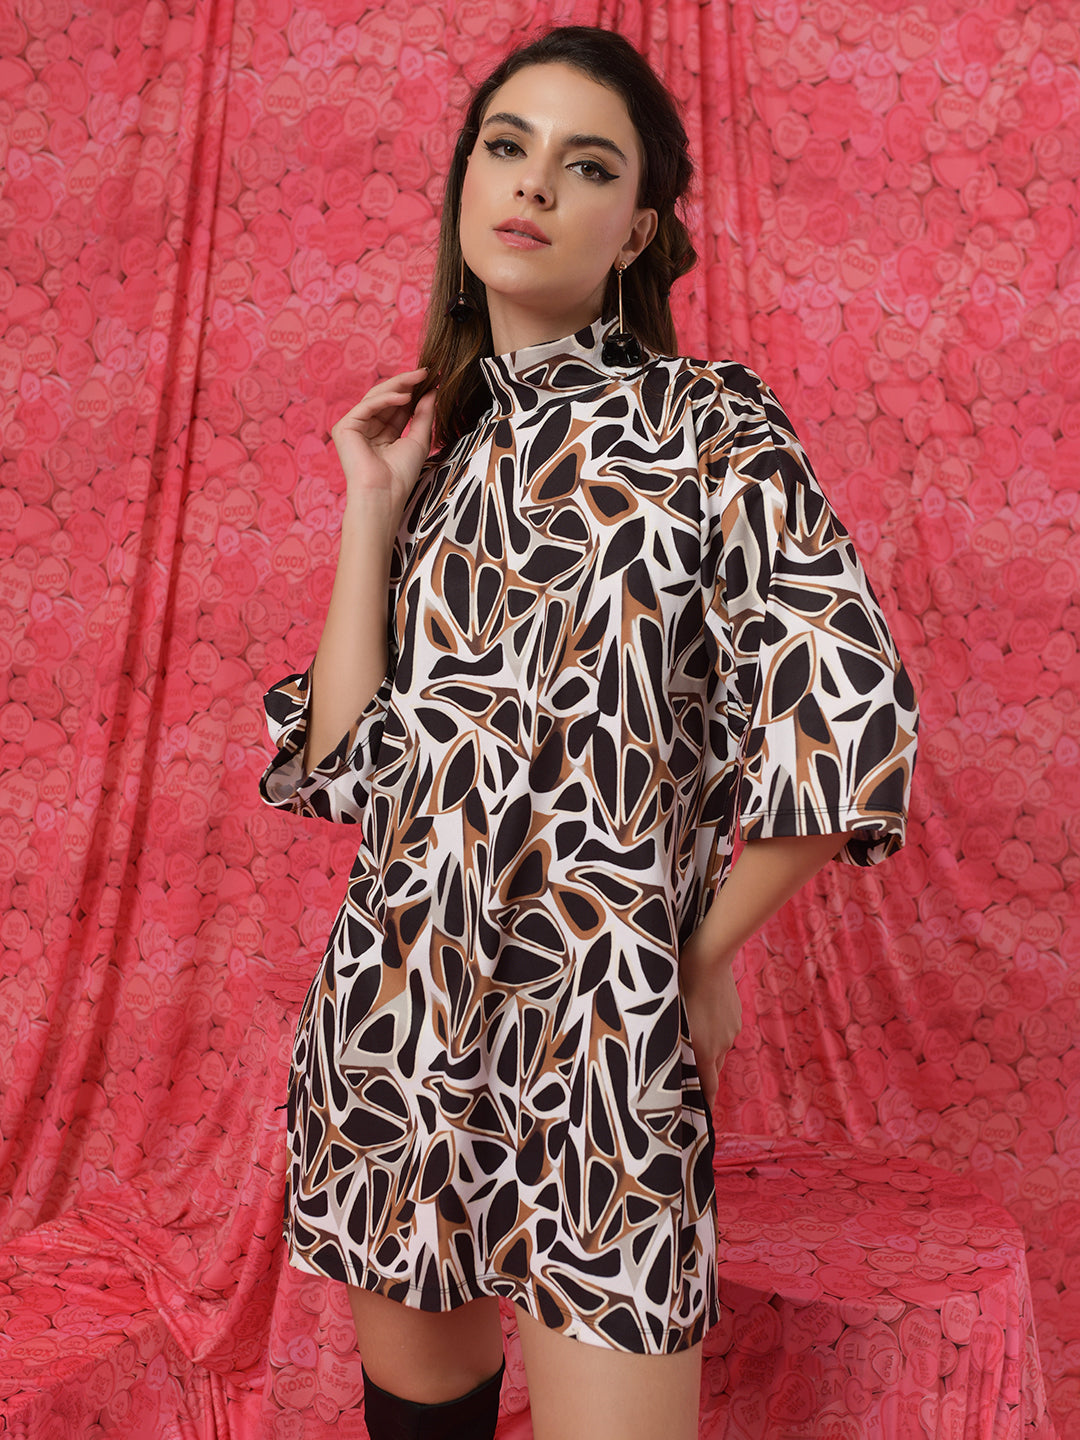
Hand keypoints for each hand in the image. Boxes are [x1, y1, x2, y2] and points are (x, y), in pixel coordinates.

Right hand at [330, 367, 437, 532]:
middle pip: (386, 398)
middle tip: (426, 372)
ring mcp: (354, 427)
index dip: (414, 392)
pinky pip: (367, 405)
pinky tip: (405, 396)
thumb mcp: (418, 439)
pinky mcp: (345, 427)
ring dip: (399, 386)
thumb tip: (432, 391)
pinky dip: (387, 398)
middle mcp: (366, 428)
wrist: (384, 495)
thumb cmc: (400, 475)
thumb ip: (423, 414)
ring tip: (419, 379)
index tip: (432, 379)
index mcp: (382, 434)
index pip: (397, 406)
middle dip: (407, 384)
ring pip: (376, 397)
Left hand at [677, 930, 741, 1113]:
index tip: (702, 1116)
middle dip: (701, 1071)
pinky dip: (713, 1026)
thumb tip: (666, 1061)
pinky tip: (701, 1010)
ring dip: (706, 1043)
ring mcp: (731, 1028)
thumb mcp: (667, 1018)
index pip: (707, 1088)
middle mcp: (721, 1045)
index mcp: (703, 1050)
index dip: (705, 1103)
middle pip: (711, 1067)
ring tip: (691, 1030)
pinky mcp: (735, 1013)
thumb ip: (669, 1043)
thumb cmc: (678, 985)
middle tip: (685, 1070)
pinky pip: (723, 1027)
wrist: (708, 956)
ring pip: (717, 1045)